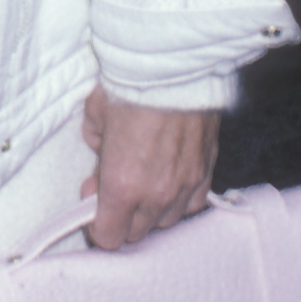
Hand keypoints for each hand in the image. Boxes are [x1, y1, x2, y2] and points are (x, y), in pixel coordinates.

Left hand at [80, 89, 219, 250]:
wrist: (175, 64)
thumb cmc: (130, 84)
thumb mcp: (95, 113)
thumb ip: (95, 142)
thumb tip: (100, 156)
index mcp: (122, 185)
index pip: (109, 237)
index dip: (97, 225)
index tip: (93, 207)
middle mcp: (156, 194)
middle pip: (136, 233)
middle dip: (121, 217)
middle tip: (114, 190)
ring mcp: (185, 185)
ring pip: (166, 221)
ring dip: (151, 211)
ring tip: (143, 185)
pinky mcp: (207, 170)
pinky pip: (193, 204)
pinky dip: (179, 200)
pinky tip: (169, 182)